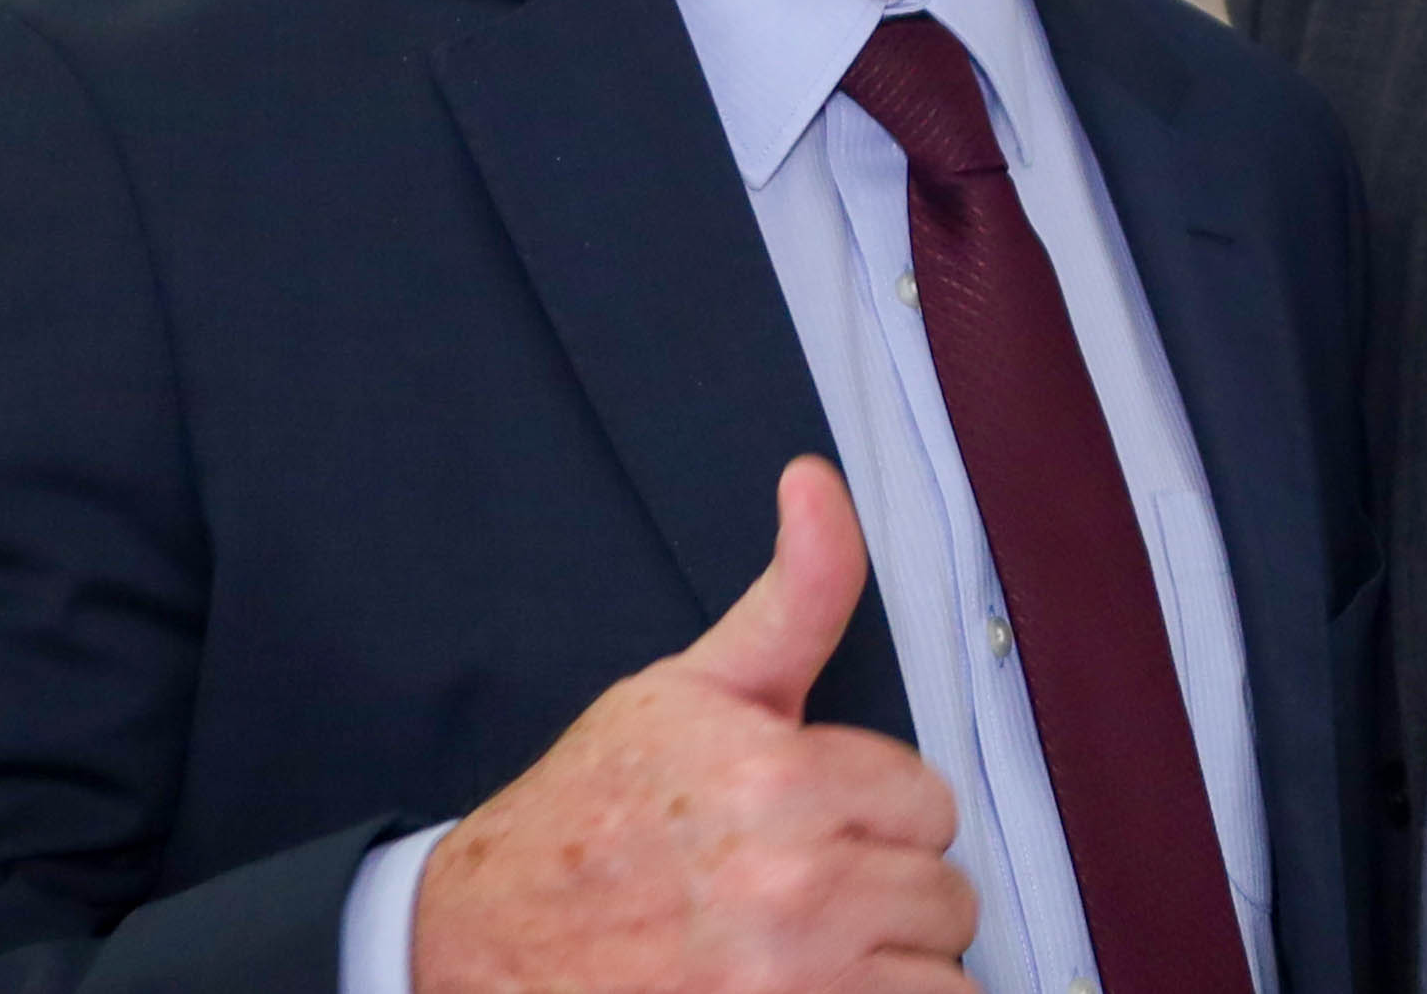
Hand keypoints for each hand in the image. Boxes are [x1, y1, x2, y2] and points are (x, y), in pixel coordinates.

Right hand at [412, 459, 975, 993]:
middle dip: (888, 892)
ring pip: (937, 977)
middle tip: (805, 890)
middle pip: (944, 895)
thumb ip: (795, 592)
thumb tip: (816, 483)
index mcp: (783, 781)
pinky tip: (812, 988)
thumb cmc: (589, 816)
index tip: (818, 821)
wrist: (482, 940)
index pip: (930, 804)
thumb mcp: (691, 685)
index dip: (877, 812)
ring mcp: (790, 984)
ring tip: (811, 951)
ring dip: (888, 970)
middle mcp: (796, 888)